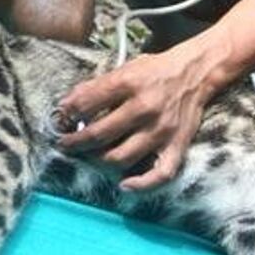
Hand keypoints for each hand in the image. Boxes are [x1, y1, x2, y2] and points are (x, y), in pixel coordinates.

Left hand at [56, 45, 210, 190]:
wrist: (195, 73)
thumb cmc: (154, 71)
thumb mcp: (124, 69)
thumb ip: (96, 87)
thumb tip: (66, 105)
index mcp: (128, 84)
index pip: (87, 103)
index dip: (67, 114)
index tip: (60, 121)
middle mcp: (144, 108)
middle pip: (100, 135)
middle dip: (75, 143)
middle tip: (66, 145)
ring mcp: (161, 130)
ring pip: (122, 158)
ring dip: (99, 161)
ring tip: (89, 157)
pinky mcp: (177, 146)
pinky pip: (160, 175)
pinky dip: (141, 185)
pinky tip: (124, 184)